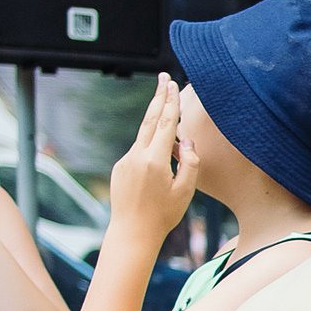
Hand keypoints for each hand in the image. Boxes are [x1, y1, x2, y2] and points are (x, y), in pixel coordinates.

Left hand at [108, 74, 199, 239]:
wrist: (132, 232)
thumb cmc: (163, 215)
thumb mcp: (186, 191)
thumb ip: (190, 163)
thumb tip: (187, 142)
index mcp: (155, 160)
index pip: (165, 123)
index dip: (170, 102)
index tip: (172, 85)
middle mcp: (137, 156)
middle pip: (150, 119)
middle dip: (158, 97)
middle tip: (163, 77)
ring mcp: (126, 160)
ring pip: (145, 136)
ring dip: (157, 124)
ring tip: (169, 121)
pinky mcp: (121, 167)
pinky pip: (139, 151)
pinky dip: (151, 148)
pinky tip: (159, 166)